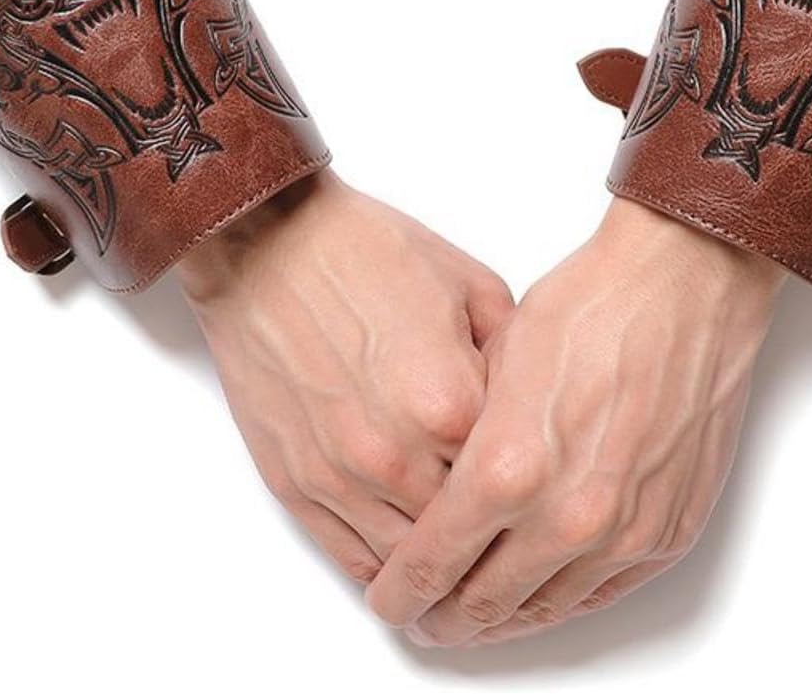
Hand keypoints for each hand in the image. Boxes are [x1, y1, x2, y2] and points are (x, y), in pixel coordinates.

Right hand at [176, 170, 513, 582]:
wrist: (269, 244)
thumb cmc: (366, 252)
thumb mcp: (472, 284)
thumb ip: (515, 354)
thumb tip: (536, 405)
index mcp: (453, 404)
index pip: (514, 482)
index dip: (530, 486)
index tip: (542, 488)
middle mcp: (398, 455)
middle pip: (464, 534)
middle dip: (489, 534)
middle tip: (509, 533)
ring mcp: (342, 476)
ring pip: (408, 562)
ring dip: (437, 565)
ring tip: (460, 557)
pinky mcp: (296, 483)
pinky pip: (349, 556)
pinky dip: (383, 568)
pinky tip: (405, 558)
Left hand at [366, 197, 783, 645]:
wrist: (682, 286)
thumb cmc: (590, 306)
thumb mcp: (492, 366)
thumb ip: (463, 443)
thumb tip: (440, 489)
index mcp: (506, 470)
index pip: (431, 564)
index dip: (400, 590)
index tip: (388, 597)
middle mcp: (565, 518)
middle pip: (482, 604)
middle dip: (443, 615)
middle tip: (423, 614)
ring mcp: (623, 534)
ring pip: (544, 610)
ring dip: (501, 618)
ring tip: (473, 612)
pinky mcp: (667, 533)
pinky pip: (602, 592)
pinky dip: (561, 598)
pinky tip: (537, 590)